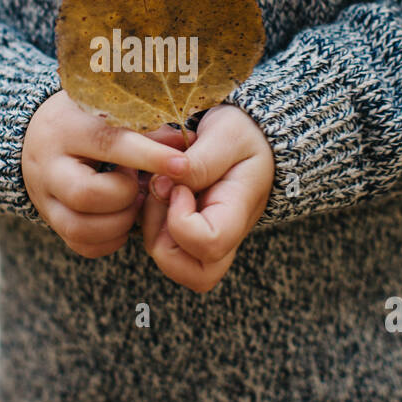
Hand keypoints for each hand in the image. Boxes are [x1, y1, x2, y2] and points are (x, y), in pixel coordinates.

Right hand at [21, 90, 180, 257]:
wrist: (37, 135)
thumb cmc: (85, 118)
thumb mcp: (111, 109)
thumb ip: (148, 126)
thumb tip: (188, 143)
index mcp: (69, 128)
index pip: (109, 144)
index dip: (149, 157)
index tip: (181, 165)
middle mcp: (50, 166)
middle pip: (86, 195)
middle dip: (126, 196)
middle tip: (141, 186)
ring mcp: (45, 198)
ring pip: (80, 228)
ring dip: (119, 223)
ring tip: (133, 204)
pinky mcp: (51, 220)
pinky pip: (80, 244)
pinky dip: (109, 239)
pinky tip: (122, 220)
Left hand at [140, 104, 274, 291]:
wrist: (252, 140)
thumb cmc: (243, 135)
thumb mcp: (226, 135)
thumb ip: (199, 161)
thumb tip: (166, 184)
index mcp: (238, 214)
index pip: (209, 244)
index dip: (181, 219)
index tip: (180, 186)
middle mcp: (224, 240)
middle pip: (182, 267)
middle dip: (158, 231)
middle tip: (163, 191)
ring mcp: (205, 244)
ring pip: (166, 261)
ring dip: (151, 225)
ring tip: (160, 188)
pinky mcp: (187, 238)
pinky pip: (159, 246)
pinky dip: (149, 221)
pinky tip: (158, 191)